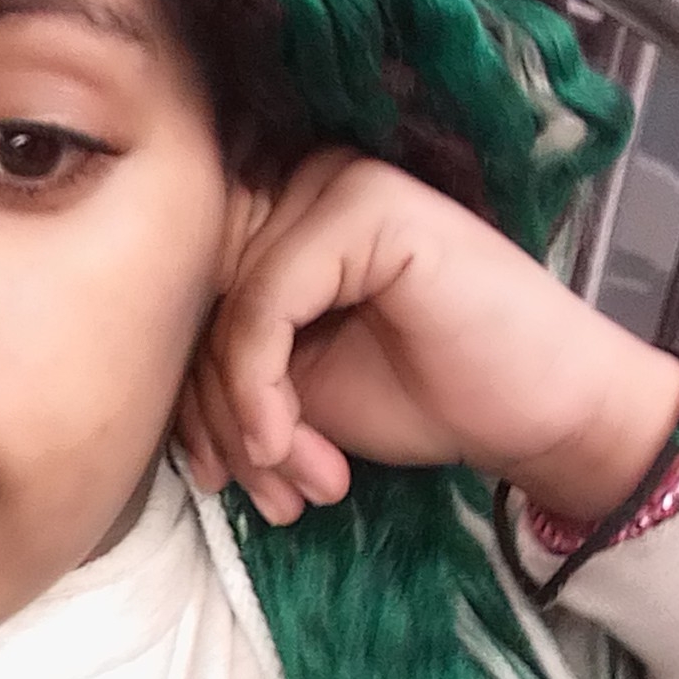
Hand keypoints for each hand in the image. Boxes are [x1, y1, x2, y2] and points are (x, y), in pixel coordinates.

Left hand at [177, 148, 678, 526]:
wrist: (545, 415)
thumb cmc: (429, 395)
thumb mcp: (299, 385)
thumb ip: (226, 362)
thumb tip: (132, 382)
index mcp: (277, 218)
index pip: (185, 301)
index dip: (190, 399)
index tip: (218, 478)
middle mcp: (297, 183)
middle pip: (196, 306)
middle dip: (217, 420)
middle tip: (267, 496)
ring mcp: (334, 182)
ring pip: (223, 313)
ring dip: (247, 425)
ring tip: (300, 486)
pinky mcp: (365, 204)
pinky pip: (262, 307)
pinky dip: (261, 392)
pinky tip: (292, 450)